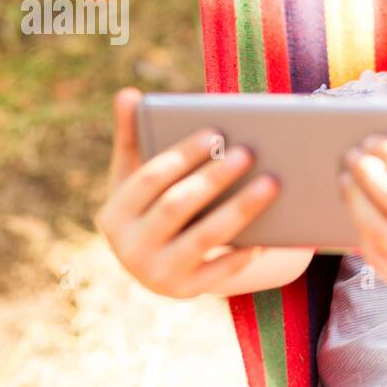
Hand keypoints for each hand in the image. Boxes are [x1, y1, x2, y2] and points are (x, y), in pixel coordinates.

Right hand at [93, 87, 310, 298]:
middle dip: (215, 178)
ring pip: (205, 237)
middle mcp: (129, 247)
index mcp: (114, 214)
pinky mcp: (185, 292)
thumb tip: (128, 94)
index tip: (216, 132)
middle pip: (178, 206)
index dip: (182, 155)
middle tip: (250, 152)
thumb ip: (133, 136)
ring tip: (272, 183)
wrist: (152, 263)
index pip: (150, 178)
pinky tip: (269, 234)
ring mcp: (156, 274)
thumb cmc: (148, 207)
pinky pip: (219, 271)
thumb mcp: (134, 176)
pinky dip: (242, 254)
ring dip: (240, 209)